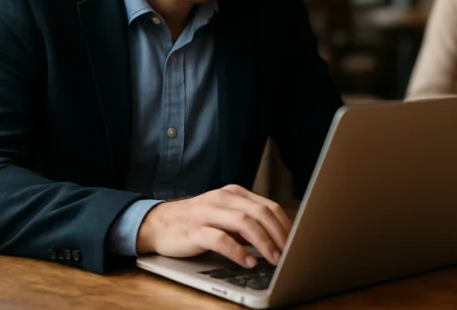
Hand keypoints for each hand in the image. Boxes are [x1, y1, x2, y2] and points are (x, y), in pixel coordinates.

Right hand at [136, 185, 291, 267]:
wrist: (159, 223)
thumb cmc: (198, 221)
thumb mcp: (225, 215)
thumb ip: (248, 221)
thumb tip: (279, 237)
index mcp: (234, 193)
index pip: (268, 206)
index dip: (285, 225)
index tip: (297, 242)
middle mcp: (223, 199)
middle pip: (260, 212)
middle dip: (279, 234)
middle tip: (289, 253)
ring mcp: (208, 212)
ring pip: (244, 222)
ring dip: (263, 242)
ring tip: (274, 259)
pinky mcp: (195, 230)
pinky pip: (221, 239)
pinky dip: (238, 251)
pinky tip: (248, 262)